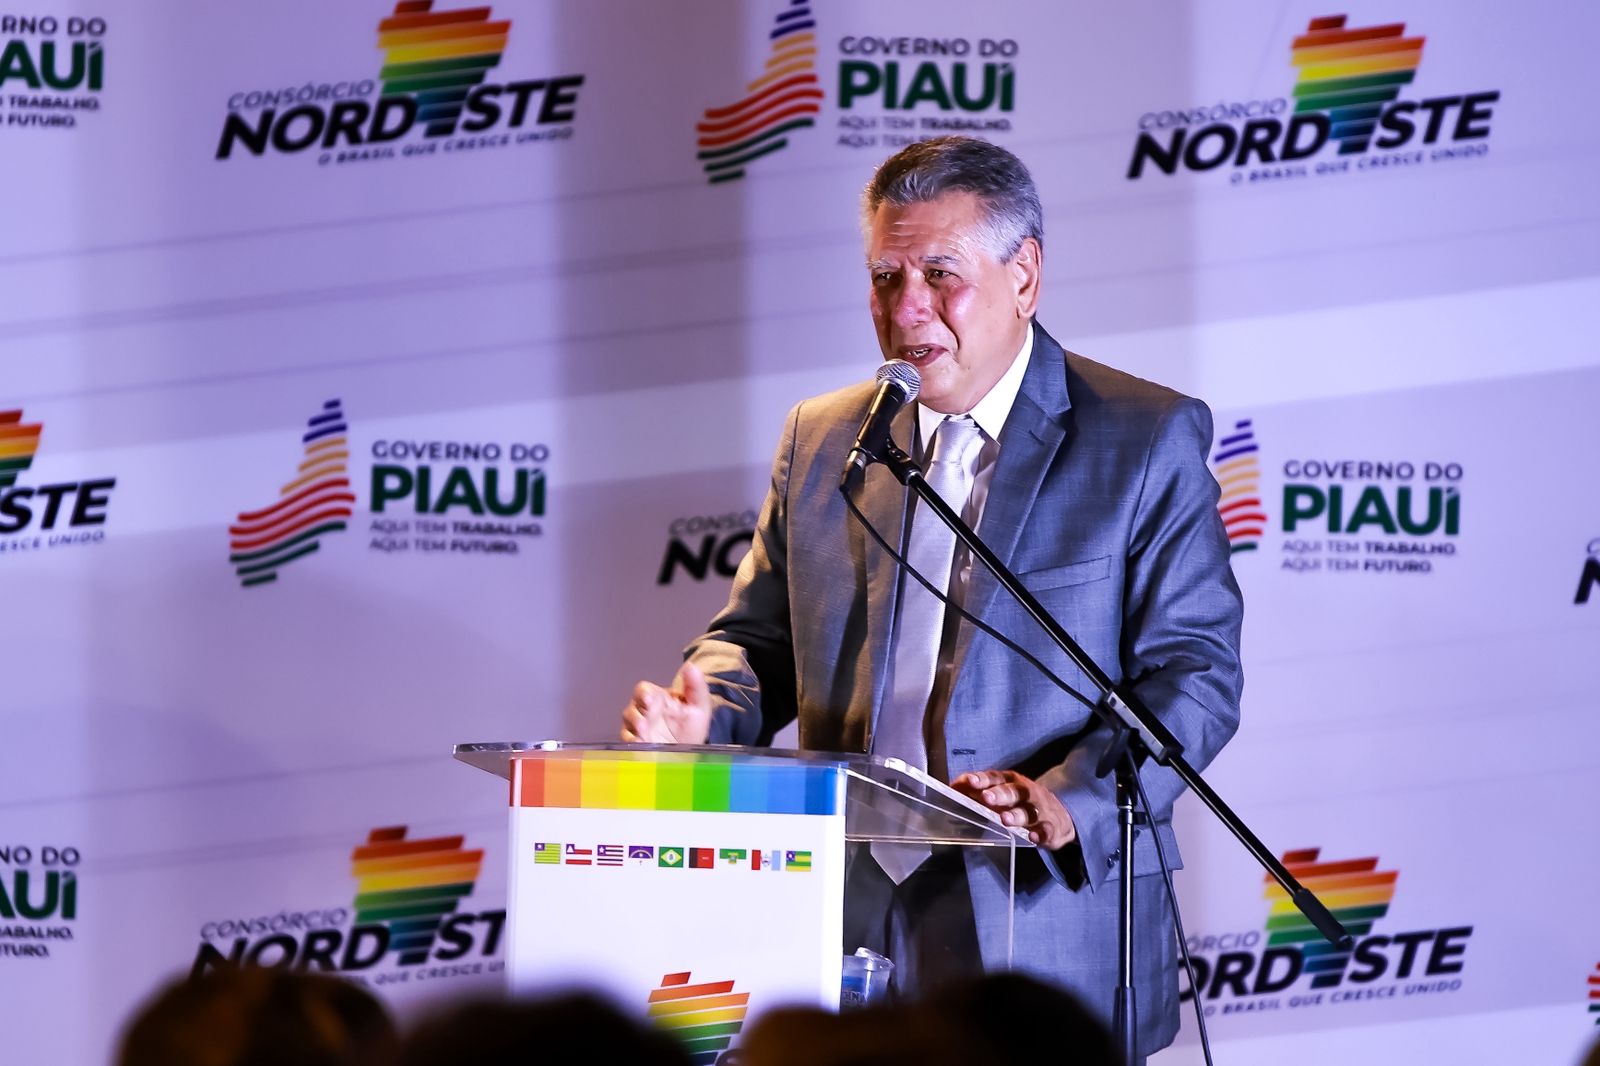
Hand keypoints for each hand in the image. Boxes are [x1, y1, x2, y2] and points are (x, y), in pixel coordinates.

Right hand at [620, 662, 712, 744]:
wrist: (690, 754)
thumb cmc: (692, 727)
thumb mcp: (699, 706)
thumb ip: (696, 686)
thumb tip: (690, 666)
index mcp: (657, 699)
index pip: (643, 690)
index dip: (643, 693)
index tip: (650, 700)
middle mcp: (644, 711)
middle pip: (631, 707)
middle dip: (635, 714)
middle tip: (645, 723)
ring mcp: (638, 728)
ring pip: (628, 724)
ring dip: (634, 728)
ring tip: (644, 733)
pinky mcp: (636, 744)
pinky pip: (628, 741)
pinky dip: (632, 742)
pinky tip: (640, 744)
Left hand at [952, 769, 1076, 848]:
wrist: (1060, 814)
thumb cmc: (1020, 801)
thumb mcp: (1002, 791)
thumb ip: (978, 790)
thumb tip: (951, 788)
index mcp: (1011, 782)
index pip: (996, 778)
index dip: (983, 779)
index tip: (969, 781)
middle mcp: (1026, 792)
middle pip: (1013, 791)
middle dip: (1000, 794)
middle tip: (986, 798)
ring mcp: (1039, 810)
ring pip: (1029, 811)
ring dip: (1017, 815)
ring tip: (1005, 820)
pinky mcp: (1050, 827)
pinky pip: (1046, 830)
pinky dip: (1041, 833)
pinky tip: (1033, 837)